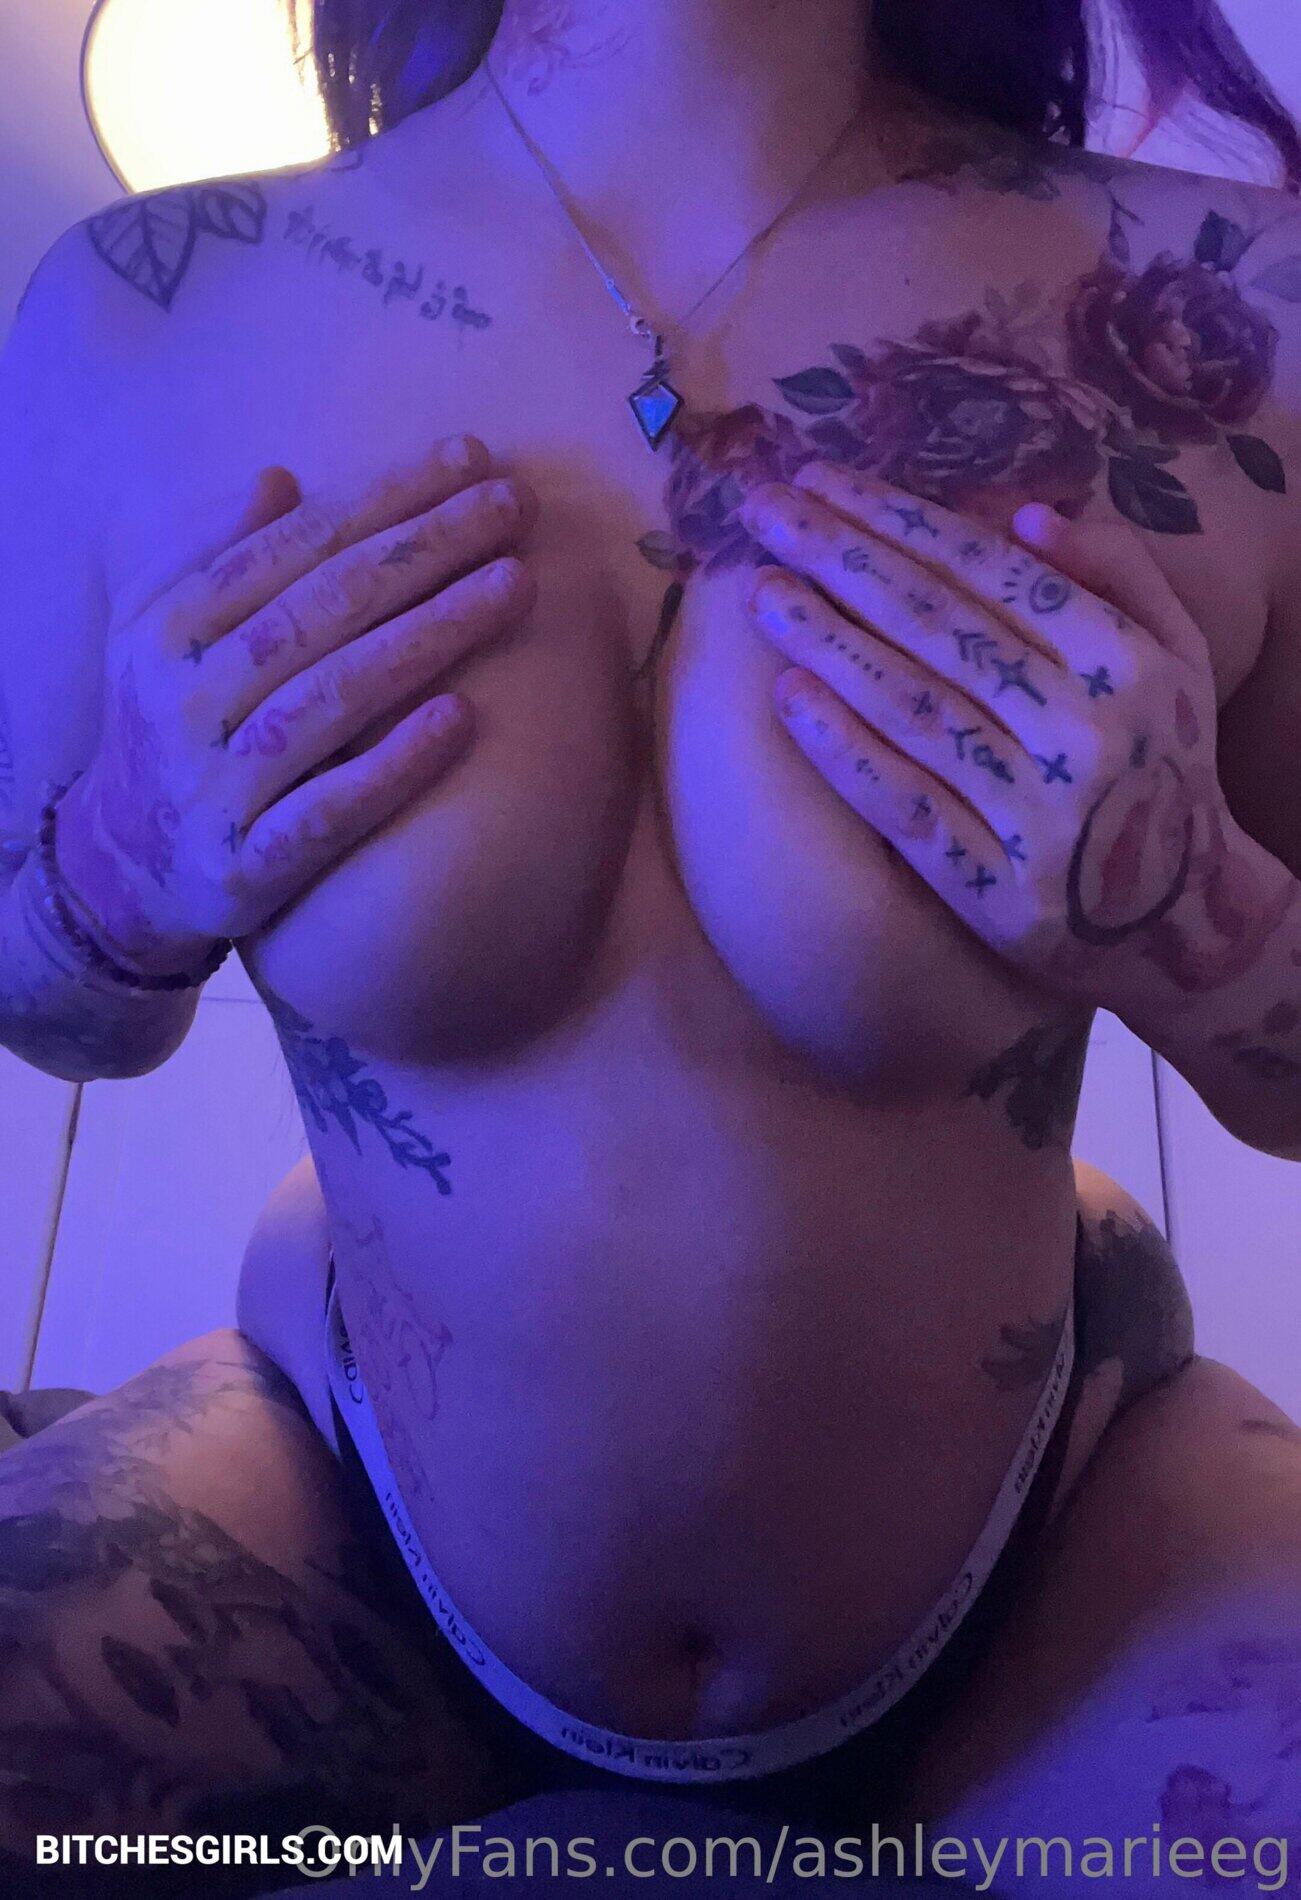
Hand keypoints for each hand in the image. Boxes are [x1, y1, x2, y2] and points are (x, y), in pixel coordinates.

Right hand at [56, 436, 537, 975]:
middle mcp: (188, 700)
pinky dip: (394, 763)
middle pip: (326, 607)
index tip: (470, 458)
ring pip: (336, 695)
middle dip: (426, 547)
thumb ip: (214, 556)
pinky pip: (330, 808)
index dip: (385, 497)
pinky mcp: (250, 864)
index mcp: (170, 630)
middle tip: (514, 504)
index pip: (293, 547)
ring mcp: (219, 785)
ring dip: (431, 634)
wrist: (127, 870)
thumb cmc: (171, 726)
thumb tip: (280, 480)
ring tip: (514, 585)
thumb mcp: (160, 634)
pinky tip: (461, 717)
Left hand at [736, 464, 1271, 1023]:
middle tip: (765, 509)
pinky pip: (906, 803)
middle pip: (939, 626)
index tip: (824, 480)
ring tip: (761, 591)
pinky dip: (845, 747)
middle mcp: (1080, 731)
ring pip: (913, 707)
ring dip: (827, 641)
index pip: (991, 573)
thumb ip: (1118, 572)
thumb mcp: (1176, 657)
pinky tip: (789, 695)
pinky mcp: (991, 887)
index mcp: (1123, 662)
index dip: (900, 520)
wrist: (1182, 920)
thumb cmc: (1159, 763)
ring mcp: (1034, 813)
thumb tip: (1022, 513)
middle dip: (843, 557)